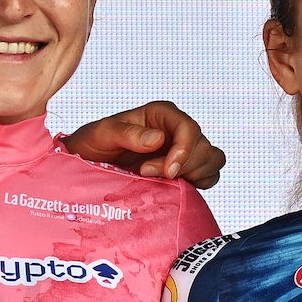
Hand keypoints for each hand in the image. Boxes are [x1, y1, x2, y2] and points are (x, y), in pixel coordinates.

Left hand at [64, 101, 226, 188]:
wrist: (89, 163)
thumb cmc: (94, 143)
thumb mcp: (102, 134)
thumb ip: (127, 134)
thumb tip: (157, 139)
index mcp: (161, 114)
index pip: (189, 128)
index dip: (183, 151)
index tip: (167, 172)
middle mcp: (177, 129)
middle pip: (204, 147)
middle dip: (183, 167)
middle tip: (147, 174)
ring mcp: (183, 149)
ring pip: (212, 160)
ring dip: (194, 174)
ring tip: (163, 182)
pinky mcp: (186, 168)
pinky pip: (209, 176)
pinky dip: (199, 183)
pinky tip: (174, 187)